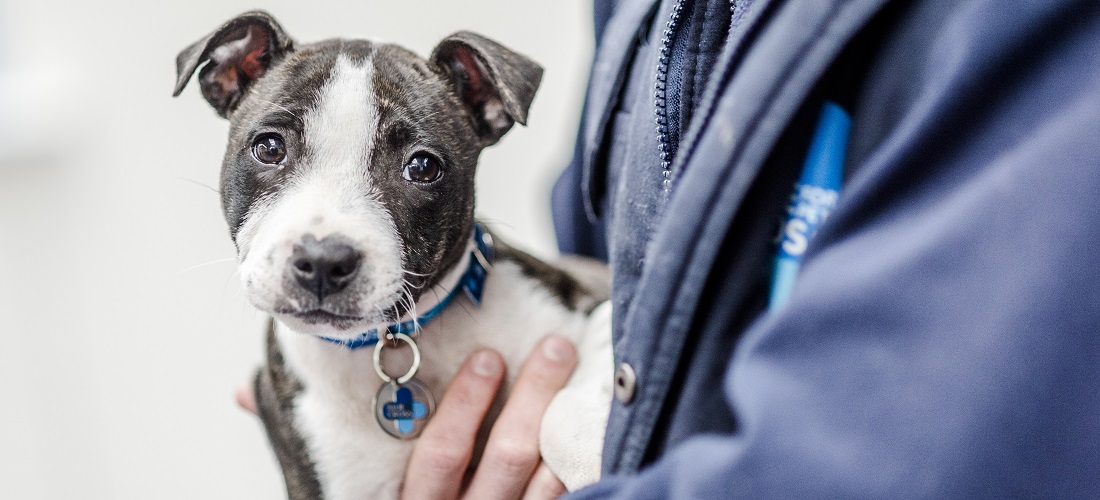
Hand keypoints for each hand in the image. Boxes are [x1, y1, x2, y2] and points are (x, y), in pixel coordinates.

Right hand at [402, 336, 577, 499]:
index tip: (489, 356)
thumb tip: (475, 374)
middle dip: (535, 395)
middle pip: (509, 455)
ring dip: (569, 425)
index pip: (443, 453)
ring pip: (549, 480)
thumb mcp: (423, 494)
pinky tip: (595, 433)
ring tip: (586, 380)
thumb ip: (440, 456)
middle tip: (556, 348)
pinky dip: (584, 465)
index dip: (466, 402)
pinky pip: (572, 499)